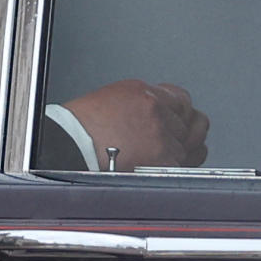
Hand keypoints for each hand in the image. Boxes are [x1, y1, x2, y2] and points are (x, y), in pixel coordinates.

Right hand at [62, 80, 208, 170]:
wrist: (71, 148)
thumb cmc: (82, 127)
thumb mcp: (114, 99)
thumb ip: (143, 103)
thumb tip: (163, 112)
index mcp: (143, 92)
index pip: (182, 99)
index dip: (180, 113)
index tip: (179, 120)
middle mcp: (155, 110)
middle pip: (189, 123)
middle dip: (179, 134)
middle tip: (165, 141)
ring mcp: (161, 135)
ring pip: (188, 146)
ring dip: (176, 153)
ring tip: (155, 156)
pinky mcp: (162, 159)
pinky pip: (183, 165)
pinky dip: (173, 168)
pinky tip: (158, 167)